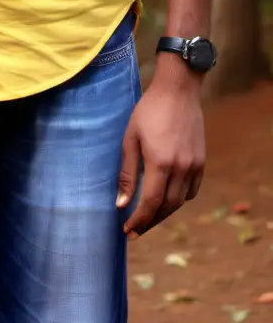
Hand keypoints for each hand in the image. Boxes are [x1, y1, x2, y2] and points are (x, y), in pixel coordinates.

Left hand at [117, 57, 204, 239]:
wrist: (178, 91)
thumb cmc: (148, 111)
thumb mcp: (130, 138)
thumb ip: (126, 172)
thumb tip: (121, 203)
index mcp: (160, 162)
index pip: (150, 203)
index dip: (139, 220)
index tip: (127, 230)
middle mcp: (181, 168)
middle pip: (166, 207)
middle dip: (150, 221)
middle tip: (135, 230)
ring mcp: (194, 165)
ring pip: (180, 201)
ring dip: (163, 213)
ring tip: (147, 217)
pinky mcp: (201, 161)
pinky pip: (191, 190)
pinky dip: (178, 199)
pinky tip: (166, 199)